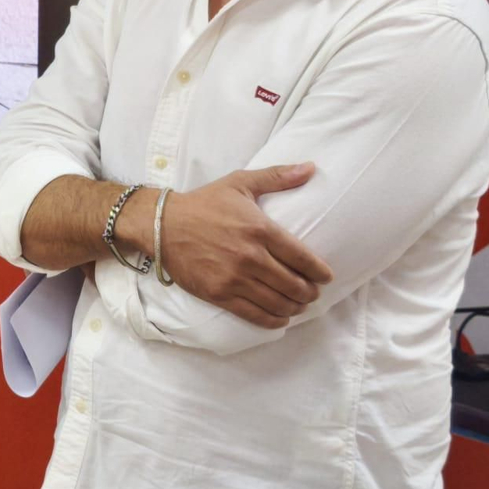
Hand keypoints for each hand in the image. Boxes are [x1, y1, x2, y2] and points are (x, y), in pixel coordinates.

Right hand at [160, 164, 334, 328]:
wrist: (162, 225)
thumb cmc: (203, 203)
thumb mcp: (240, 183)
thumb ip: (277, 176)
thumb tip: (312, 167)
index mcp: (261, 230)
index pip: (303, 259)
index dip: (320, 272)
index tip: (326, 277)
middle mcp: (251, 257)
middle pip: (294, 285)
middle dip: (309, 293)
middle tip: (311, 292)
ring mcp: (234, 278)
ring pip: (278, 303)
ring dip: (295, 307)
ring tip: (298, 305)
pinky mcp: (219, 294)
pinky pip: (255, 314)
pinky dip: (273, 320)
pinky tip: (280, 317)